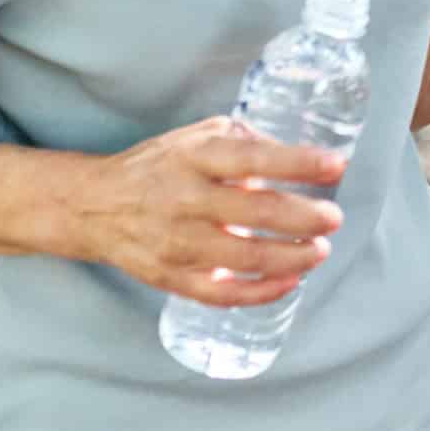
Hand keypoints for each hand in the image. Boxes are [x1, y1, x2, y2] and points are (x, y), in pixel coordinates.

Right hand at [77, 116, 346, 305]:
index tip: (336, 165)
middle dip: (307, 216)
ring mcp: (178, 242)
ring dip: (293, 256)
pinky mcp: (171, 277)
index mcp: (195, 157)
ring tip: (319, 249)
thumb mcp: (196, 137)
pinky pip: (223, 293)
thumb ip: (245, 141)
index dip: (298, 162)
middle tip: (333, 217)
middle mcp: (186, 198)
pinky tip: (289, 281)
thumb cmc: (157, 166)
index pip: (253, 157)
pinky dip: (261, 292)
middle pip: (258, 210)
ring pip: (246, 256)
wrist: (93, 206)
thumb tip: (298, 157)